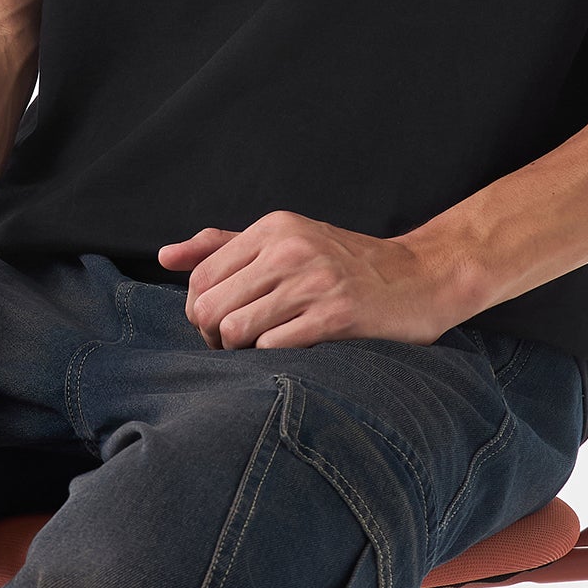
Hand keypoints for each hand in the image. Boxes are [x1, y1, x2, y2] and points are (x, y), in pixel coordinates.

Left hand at [156, 211, 447, 349]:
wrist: (423, 277)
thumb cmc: (349, 264)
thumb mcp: (288, 240)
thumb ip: (225, 246)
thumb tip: (164, 257)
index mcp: (275, 228)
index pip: (201, 276)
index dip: (199, 310)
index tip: (217, 325)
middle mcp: (290, 249)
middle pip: (210, 306)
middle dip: (212, 336)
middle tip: (232, 346)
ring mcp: (314, 282)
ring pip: (236, 330)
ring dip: (240, 353)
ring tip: (261, 350)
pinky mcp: (336, 316)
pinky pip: (273, 348)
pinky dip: (272, 359)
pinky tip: (291, 353)